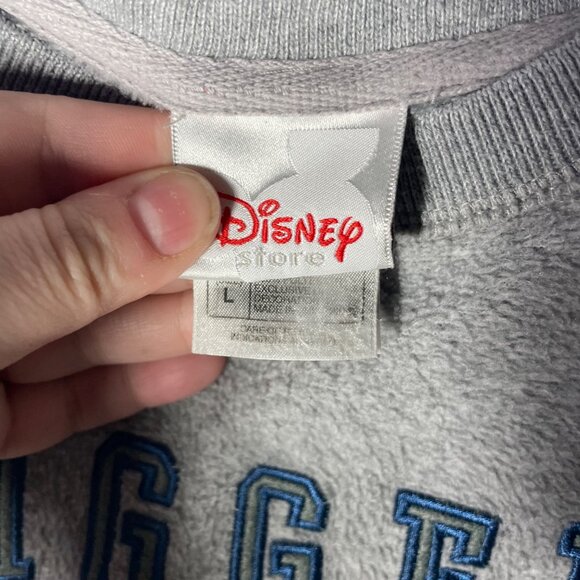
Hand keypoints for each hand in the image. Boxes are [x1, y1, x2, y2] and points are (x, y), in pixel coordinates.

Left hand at [0, 91, 224, 457]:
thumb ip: (64, 254)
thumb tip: (186, 206)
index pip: (61, 143)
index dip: (154, 152)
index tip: (237, 170)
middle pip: (93, 236)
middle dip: (182, 247)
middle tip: (267, 251)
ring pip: (92, 314)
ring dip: (172, 316)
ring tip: (250, 312)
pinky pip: (68, 385)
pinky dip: (131, 379)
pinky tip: (196, 366)